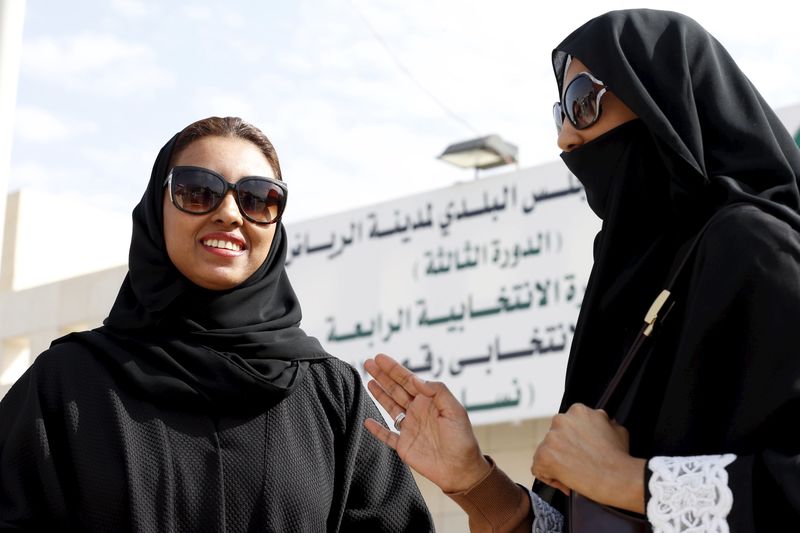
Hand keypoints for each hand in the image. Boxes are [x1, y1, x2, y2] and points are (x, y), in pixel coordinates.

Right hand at [363, 353, 490, 492]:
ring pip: (390, 407)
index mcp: (429, 401)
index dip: (393, 369)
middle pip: (396, 389)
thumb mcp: (455, 410)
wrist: (461, 469)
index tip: (380, 358)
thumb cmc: (462, 439)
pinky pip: (387, 435)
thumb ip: (437, 391)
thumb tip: (415, 378)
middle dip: (382, 376)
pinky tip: (367, 420)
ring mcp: (409, 428)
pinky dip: (377, 429)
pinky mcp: (404, 445)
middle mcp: (417, 411)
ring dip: (379, 394)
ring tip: (367, 381)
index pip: (408, 380)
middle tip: (368, 363)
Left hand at [531, 403, 644, 513]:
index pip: (566, 425)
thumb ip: (603, 421)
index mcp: (577, 411)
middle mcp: (561, 420)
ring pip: (546, 452)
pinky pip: (539, 468)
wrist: (616, 477)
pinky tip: (565, 481)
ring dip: (556, 462)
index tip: (582, 451)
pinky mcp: (544, 455)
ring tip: (574, 473)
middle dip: (563, 450)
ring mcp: (551, 437)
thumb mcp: (616, 428)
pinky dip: (549, 477)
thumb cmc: (619, 456)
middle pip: (554, 437)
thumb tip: (603, 422)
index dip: (573, 440)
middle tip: (578, 463)